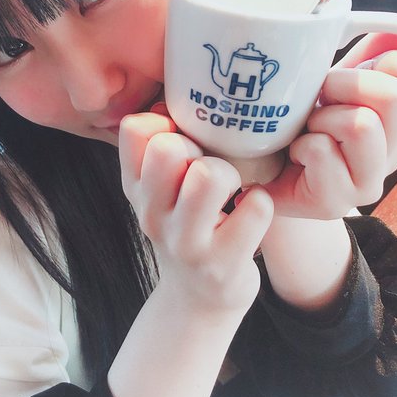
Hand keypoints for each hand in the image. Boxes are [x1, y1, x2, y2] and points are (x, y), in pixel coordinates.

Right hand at [119, 111, 273, 314]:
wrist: (197, 297)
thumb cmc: (186, 224)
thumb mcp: (160, 189)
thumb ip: (161, 145)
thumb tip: (171, 99)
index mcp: (135, 186)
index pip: (136, 129)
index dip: (167, 123)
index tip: (184, 142)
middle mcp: (152, 213)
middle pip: (168, 148)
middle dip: (200, 147)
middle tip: (210, 166)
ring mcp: (185, 242)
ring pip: (210, 176)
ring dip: (231, 173)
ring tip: (233, 188)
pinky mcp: (222, 265)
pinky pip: (255, 209)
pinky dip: (261, 203)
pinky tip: (252, 211)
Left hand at [265, 33, 396, 218]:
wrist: (259, 172)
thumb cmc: (297, 123)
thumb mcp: (332, 86)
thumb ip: (365, 60)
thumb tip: (390, 32)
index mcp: (396, 123)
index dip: (371, 65)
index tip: (340, 82)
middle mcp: (392, 155)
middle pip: (391, 96)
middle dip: (344, 86)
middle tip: (320, 100)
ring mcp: (366, 184)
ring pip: (360, 124)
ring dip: (322, 118)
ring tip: (307, 130)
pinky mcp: (334, 202)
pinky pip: (320, 148)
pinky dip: (299, 143)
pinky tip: (294, 154)